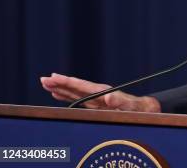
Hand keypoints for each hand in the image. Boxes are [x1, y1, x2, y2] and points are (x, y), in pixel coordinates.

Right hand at [40, 73, 160, 112]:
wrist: (143, 108)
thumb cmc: (136, 108)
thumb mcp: (129, 105)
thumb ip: (119, 101)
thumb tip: (108, 96)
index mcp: (102, 92)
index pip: (81, 85)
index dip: (67, 82)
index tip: (54, 77)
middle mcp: (97, 93)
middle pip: (74, 87)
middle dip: (59, 83)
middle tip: (43, 79)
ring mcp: (95, 98)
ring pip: (74, 91)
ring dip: (60, 88)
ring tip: (46, 84)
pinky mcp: (95, 103)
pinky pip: (77, 98)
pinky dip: (66, 95)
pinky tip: (57, 94)